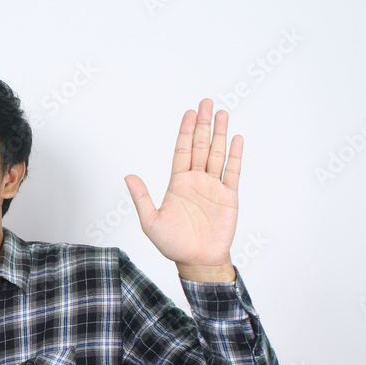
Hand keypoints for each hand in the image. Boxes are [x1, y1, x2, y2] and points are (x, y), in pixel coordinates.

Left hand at [124, 99, 239, 281]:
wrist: (197, 261)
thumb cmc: (173, 244)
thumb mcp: (151, 221)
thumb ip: (142, 198)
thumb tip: (128, 176)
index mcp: (178, 184)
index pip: (182, 151)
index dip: (185, 132)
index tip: (188, 113)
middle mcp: (196, 181)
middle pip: (201, 146)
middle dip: (202, 124)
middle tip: (206, 103)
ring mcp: (213, 187)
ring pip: (217, 154)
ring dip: (219, 134)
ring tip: (222, 113)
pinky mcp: (228, 197)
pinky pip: (232, 172)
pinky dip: (235, 155)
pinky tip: (237, 139)